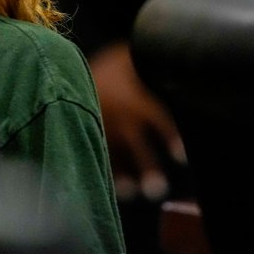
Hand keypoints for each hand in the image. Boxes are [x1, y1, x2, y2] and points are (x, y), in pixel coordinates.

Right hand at [89, 41, 186, 201]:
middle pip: (136, 145)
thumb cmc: (113, 67)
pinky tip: (120, 190)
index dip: (169, 136)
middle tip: (158, 189)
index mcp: (135, 99)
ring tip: (133, 193)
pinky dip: (110, 173)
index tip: (181, 157)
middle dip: (147, 166)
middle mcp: (119, 117)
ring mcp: (102, 129)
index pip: (157, 118)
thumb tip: (180, 64)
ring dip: (124, 176)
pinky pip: (97, 155)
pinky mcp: (88, 135)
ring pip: (115, 156)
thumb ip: (151, 66)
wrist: (72, 69)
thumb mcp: (130, 60)